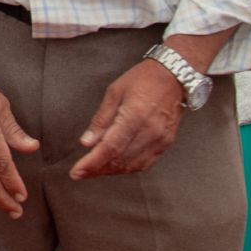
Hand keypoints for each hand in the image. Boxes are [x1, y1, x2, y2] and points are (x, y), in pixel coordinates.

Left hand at [72, 60, 183, 178]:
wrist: (174, 77)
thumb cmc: (142, 80)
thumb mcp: (114, 93)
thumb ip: (100, 119)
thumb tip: (87, 142)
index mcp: (134, 116)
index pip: (110, 147)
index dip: (92, 163)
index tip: (76, 172)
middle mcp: (150, 131)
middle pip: (120, 159)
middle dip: (97, 169)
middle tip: (80, 173)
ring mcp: (160, 140)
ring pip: (132, 165)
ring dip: (111, 171)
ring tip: (93, 170)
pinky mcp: (166, 143)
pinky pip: (145, 163)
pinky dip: (128, 168)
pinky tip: (115, 166)